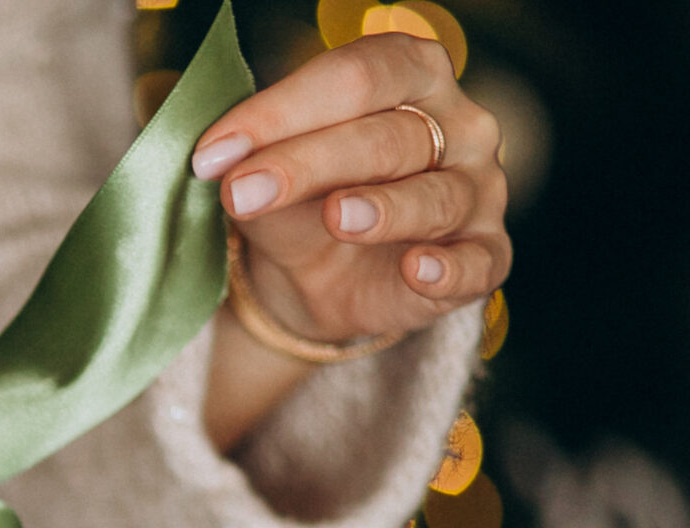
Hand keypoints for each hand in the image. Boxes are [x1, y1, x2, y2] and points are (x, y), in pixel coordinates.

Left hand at [192, 33, 510, 447]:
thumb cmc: (302, 203)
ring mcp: (478, 190)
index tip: (213, 152)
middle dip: (310, 162)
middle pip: (389, 135)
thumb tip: (220, 162)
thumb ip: (256, 165)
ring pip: (436, 196)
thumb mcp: (270, 179)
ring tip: (337, 217)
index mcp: (411, 76)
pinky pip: (477, 261)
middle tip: (243, 190)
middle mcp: (458, 125)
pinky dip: (450, 268)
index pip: (356, 76)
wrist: (320, 281)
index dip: (283, 109)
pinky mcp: (484, 254)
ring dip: (385, 208)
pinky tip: (418, 269)